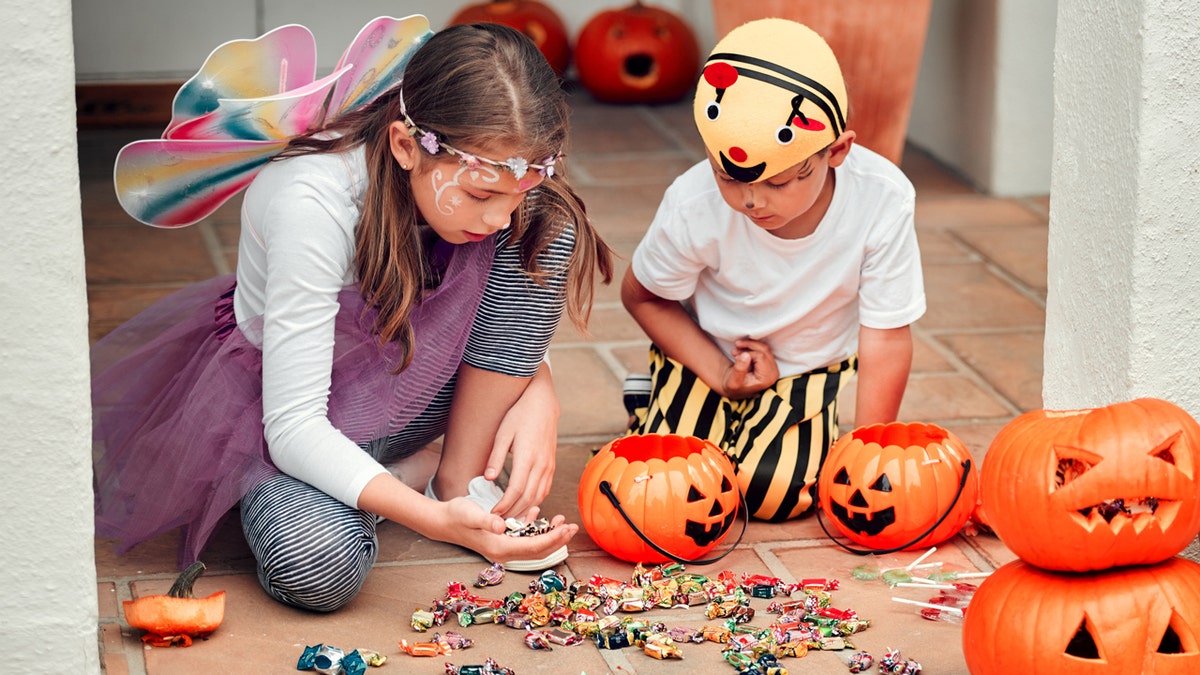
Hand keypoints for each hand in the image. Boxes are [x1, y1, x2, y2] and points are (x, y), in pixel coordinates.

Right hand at [439, 498, 577, 564]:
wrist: (443, 521)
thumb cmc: (457, 516)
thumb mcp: (471, 514)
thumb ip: (487, 520)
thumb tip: (501, 526)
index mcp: (500, 548)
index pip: (534, 547)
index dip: (553, 538)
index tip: (567, 528)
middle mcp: (504, 551)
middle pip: (538, 550)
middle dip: (557, 539)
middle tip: (572, 526)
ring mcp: (503, 547)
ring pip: (533, 545)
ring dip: (549, 534)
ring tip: (562, 521)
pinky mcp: (501, 540)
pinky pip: (523, 538)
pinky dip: (534, 528)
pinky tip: (537, 514)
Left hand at [485, 362, 558, 518]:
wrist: (543, 404)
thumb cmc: (520, 415)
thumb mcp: (503, 433)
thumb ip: (495, 457)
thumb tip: (488, 478)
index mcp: (527, 457)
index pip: (515, 490)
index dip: (504, 506)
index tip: (493, 514)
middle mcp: (541, 465)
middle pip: (528, 498)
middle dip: (513, 513)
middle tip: (499, 522)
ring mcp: (549, 466)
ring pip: (539, 496)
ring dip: (525, 510)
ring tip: (510, 517)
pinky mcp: (552, 466)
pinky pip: (545, 489)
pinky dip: (535, 501)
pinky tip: (525, 505)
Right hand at [721, 338, 779, 398]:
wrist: (736, 389)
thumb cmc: (735, 387)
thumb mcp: (734, 381)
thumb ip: (740, 369)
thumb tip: (745, 355)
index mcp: (767, 378)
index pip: (760, 356)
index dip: (747, 353)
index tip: (735, 356)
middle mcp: (773, 373)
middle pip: (764, 350)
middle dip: (749, 345)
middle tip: (736, 345)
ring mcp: (773, 368)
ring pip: (764, 347)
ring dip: (749, 345)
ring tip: (736, 349)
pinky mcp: (770, 364)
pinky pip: (763, 349)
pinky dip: (752, 347)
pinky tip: (742, 351)